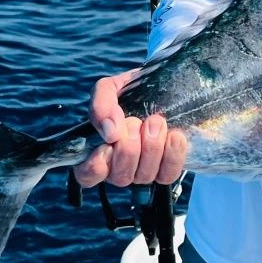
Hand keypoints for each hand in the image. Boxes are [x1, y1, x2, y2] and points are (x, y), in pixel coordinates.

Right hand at [73, 69, 186, 186]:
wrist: (167, 85)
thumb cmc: (133, 90)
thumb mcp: (111, 88)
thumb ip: (101, 104)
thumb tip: (110, 131)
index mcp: (100, 150)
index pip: (87, 176)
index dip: (95, 168)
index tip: (108, 145)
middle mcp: (120, 167)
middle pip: (120, 177)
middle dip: (129, 149)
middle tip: (136, 122)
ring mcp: (144, 170)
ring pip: (144, 176)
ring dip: (151, 147)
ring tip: (156, 121)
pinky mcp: (167, 169)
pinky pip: (167, 175)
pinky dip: (172, 154)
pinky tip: (174, 135)